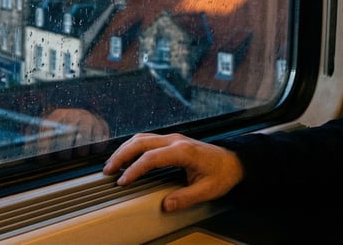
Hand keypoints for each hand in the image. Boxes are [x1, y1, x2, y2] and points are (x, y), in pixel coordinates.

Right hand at [102, 133, 243, 211]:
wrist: (234, 161)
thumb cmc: (222, 174)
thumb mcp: (208, 190)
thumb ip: (186, 197)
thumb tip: (166, 205)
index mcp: (183, 151)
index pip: (151, 158)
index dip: (134, 169)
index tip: (123, 181)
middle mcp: (175, 140)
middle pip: (140, 142)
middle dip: (121, 155)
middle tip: (108, 170)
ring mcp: (172, 138)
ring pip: (141, 138)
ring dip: (124, 149)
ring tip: (112, 164)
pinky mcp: (171, 140)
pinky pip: (146, 140)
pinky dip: (132, 147)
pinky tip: (126, 157)